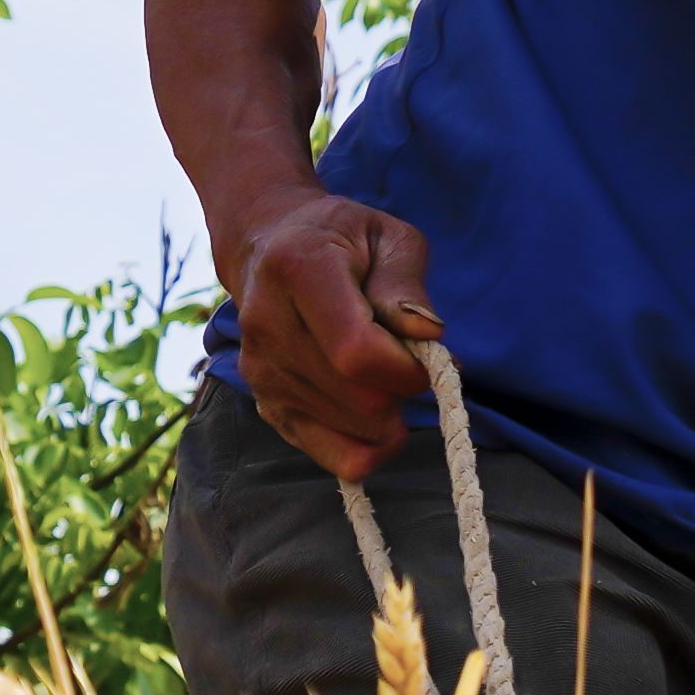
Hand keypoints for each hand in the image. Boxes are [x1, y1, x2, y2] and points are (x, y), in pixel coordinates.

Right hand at [230, 186, 437, 481]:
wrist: (267, 244)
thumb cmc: (341, 238)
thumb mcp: (388, 238)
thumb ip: (407, 286)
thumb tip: (427, 337)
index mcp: (298, 269)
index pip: (356, 352)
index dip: (407, 369)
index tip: (433, 357)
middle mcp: (267, 324)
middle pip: (357, 398)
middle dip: (403, 391)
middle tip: (410, 362)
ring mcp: (261, 371)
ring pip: (350, 429)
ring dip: (388, 414)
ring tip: (383, 372)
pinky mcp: (266, 405)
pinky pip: (332, 457)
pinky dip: (369, 446)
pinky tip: (376, 416)